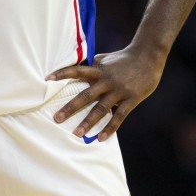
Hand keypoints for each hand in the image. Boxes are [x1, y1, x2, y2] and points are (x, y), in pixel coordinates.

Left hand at [46, 47, 164, 141]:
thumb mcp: (104, 59)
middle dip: (70, 108)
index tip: (47, 80)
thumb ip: (91, 67)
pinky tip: (100, 138)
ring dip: (88, 122)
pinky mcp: (131, 99)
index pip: (77, 70)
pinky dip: (110, 128)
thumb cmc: (123, 58)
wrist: (148, 56)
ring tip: (77, 134)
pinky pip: (119, 116)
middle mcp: (106, 81)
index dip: (62, 74)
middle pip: (85, 95)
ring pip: (100, 109)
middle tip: (56, 119)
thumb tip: (75, 70)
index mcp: (98, 70)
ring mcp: (119, 91)